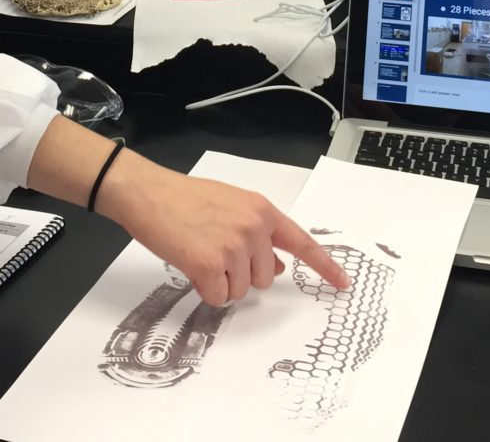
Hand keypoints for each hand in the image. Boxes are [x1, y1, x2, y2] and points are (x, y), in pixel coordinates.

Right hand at [98, 152, 349, 305]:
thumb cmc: (183, 198)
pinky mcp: (210, 264)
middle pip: (266, 278)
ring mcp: (234, 246)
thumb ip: (257, 233)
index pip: (301, 242)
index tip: (343, 284)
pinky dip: (204, 289)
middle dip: (242, 275)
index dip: (324, 266)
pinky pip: (218, 296)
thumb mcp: (230, 207)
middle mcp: (254, 227)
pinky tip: (190, 265)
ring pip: (240, 290)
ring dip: (221, 282)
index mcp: (262, 210)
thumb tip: (278, 267)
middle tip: (214, 252)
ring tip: (199, 254)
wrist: (146, 192)